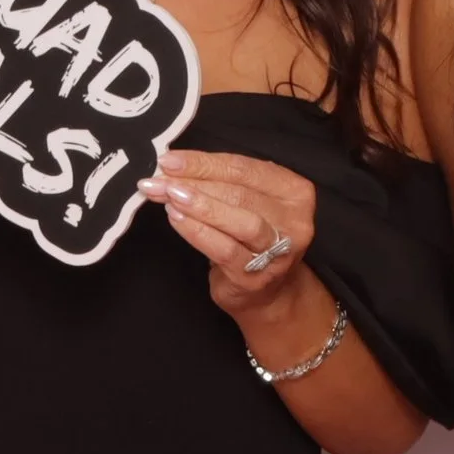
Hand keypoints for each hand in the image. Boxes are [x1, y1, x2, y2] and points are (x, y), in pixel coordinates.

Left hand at [138, 150, 319, 320]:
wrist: (267, 294)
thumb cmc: (251, 240)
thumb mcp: (247, 203)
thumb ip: (221, 183)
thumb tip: (174, 167)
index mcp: (295, 191)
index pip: (245, 168)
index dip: (204, 162)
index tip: (169, 160)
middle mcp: (295, 219)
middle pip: (240, 192)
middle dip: (195, 183)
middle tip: (159, 179)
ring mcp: (279, 251)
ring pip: (238, 220)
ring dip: (199, 205)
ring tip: (168, 196)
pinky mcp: (257, 276)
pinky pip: (225, 249)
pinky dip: (198, 232)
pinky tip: (176, 219)